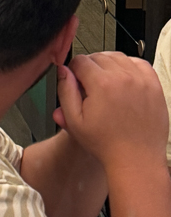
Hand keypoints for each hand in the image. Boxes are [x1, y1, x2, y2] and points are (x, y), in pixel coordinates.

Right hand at [54, 53, 169, 175]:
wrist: (136, 159)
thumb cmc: (107, 145)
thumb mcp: (75, 121)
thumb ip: (65, 91)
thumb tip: (63, 71)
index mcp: (101, 84)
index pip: (80, 60)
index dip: (73, 70)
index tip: (76, 82)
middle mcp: (122, 77)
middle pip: (98, 56)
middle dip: (90, 67)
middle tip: (90, 86)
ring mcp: (141, 80)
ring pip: (118, 57)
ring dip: (108, 64)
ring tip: (106, 83)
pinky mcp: (154, 86)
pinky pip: (140, 63)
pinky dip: (129, 66)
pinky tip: (124, 79)